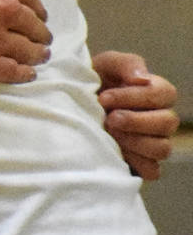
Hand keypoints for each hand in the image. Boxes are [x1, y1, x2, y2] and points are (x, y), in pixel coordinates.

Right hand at [0, 0, 51, 83]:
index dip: (34, 9)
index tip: (35, 16)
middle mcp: (6, 10)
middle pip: (34, 27)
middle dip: (38, 34)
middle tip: (38, 40)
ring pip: (28, 52)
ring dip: (35, 54)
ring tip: (34, 57)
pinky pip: (14, 73)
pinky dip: (23, 74)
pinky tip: (23, 73)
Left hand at [96, 50, 177, 179]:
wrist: (67, 104)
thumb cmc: (91, 81)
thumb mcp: (104, 64)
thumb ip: (126, 64)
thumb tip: (143, 79)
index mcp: (156, 92)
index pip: (164, 95)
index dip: (135, 97)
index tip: (104, 97)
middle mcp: (160, 119)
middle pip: (168, 123)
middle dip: (135, 120)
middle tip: (109, 118)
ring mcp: (153, 142)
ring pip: (162, 148)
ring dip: (134, 141)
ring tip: (109, 132)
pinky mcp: (142, 163)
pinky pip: (151, 170)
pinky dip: (134, 162)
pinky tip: (114, 150)